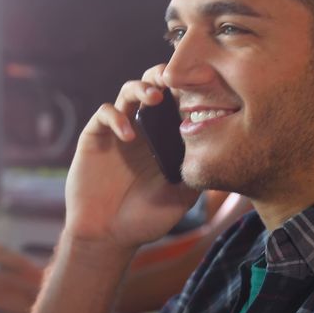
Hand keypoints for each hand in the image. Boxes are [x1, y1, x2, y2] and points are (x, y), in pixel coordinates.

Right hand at [65, 64, 198, 249]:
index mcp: (164, 138)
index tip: (203, 85)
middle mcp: (142, 129)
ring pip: (128, 92)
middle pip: (153, 86)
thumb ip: (196, 171)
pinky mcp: (95, 137)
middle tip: (176, 78)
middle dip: (164, 76)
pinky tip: (129, 135)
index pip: (177, 101)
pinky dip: (117, 117)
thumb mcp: (181, 197)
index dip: (188, 88)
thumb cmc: (144, 219)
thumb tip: (218, 146)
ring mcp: (118, 131)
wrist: (107, 236)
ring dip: (142, 88)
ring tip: (155, 98)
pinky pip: (105, 114)